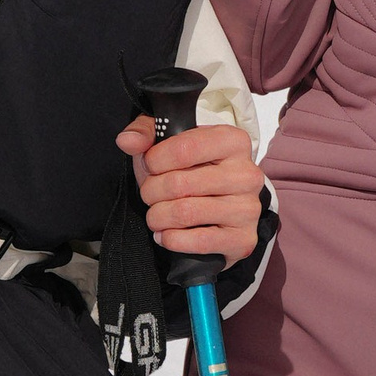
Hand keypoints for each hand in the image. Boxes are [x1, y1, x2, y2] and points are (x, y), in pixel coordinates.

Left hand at [117, 113, 266, 265]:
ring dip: (158, 217)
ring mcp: (248, 208)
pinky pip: (197, 241)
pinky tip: (167, 234)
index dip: (154, 160)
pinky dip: (171, 239)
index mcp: (233, 141)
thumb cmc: (194, 172)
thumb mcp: (170, 143)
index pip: (183, 148)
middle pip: (179, 184)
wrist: (221, 211)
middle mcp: (246, 174)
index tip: (150, 166)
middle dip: (151, 192)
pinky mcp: (243, 239)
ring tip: (156, 215)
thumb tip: (127, 140)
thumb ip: (145, 134)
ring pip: (185, 213)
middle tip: (150, 194)